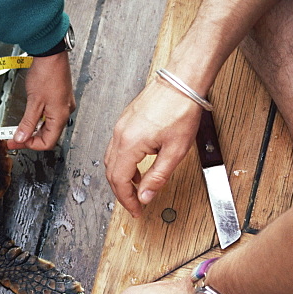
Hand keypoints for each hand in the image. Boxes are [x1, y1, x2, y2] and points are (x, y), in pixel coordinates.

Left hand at [7, 51, 74, 150]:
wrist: (51, 54)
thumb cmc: (47, 73)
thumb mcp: (34, 102)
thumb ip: (27, 123)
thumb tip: (21, 138)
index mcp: (61, 116)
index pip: (47, 142)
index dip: (30, 145)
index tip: (15, 142)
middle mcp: (64, 112)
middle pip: (47, 135)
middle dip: (29, 138)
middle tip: (13, 137)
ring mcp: (62, 105)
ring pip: (47, 126)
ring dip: (32, 129)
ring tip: (18, 128)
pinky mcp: (58, 98)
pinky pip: (48, 115)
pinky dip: (37, 119)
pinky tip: (28, 117)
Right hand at [104, 79, 201, 216]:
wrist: (181, 83)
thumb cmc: (181, 110)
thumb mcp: (175, 151)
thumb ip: (158, 177)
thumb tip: (146, 196)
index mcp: (130, 144)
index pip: (119, 181)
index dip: (126, 200)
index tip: (135, 210)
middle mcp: (120, 135)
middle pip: (111, 172)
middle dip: (121, 192)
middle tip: (134, 204)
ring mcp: (120, 126)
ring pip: (111, 160)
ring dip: (122, 177)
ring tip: (137, 187)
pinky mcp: (125, 121)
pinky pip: (116, 148)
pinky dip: (124, 162)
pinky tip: (138, 166)